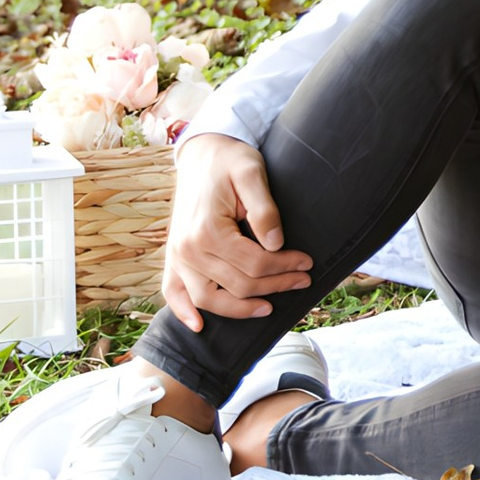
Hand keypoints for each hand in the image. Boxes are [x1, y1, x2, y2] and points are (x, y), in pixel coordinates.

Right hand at [162, 135, 310, 331]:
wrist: (202, 153)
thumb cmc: (230, 161)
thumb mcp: (252, 173)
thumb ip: (264, 209)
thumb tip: (277, 243)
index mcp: (207, 230)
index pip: (255, 263)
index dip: (286, 267)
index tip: (308, 262)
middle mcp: (187, 249)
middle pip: (238, 285)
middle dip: (276, 285)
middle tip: (303, 280)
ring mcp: (177, 255)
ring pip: (209, 299)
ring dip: (240, 308)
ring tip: (269, 306)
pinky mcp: (172, 257)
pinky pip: (174, 293)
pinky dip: (184, 312)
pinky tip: (200, 326)